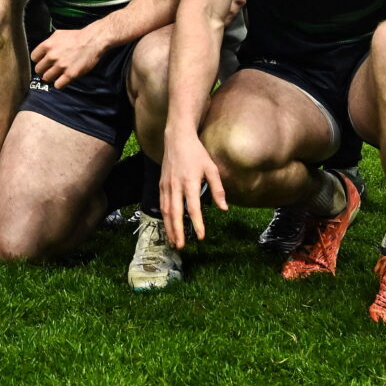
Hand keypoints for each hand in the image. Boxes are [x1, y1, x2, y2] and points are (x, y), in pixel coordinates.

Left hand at [31, 23, 106, 88]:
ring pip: (46, 78)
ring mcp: (61, 66)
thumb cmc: (76, 36)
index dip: (38, 60)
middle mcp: (52, 56)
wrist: (92, 41)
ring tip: (57, 75)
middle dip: (43, 70)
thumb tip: (41, 52)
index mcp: (47, 45)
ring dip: (51, 78)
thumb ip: (48, 44)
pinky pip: (58, 85)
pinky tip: (63, 80)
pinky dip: (59, 84)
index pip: (34, 58)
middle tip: (50, 70)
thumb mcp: (58, 35)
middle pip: (38, 70)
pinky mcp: (70, 75)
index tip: (43, 62)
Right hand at [158, 130, 225, 250]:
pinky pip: (162, 204)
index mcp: (190, 182)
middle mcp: (175, 186)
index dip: (197, 223)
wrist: (177, 138)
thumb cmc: (197, 154)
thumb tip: (224, 209)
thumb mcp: (211, 168)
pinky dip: (164, 217)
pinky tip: (168, 226)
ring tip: (173, 241)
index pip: (193, 207)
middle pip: (175, 213)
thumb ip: (217, 189)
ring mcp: (166, 185)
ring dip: (169, 227)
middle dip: (177, 231)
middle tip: (181, 246)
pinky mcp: (161, 184)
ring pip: (166, 210)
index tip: (200, 237)